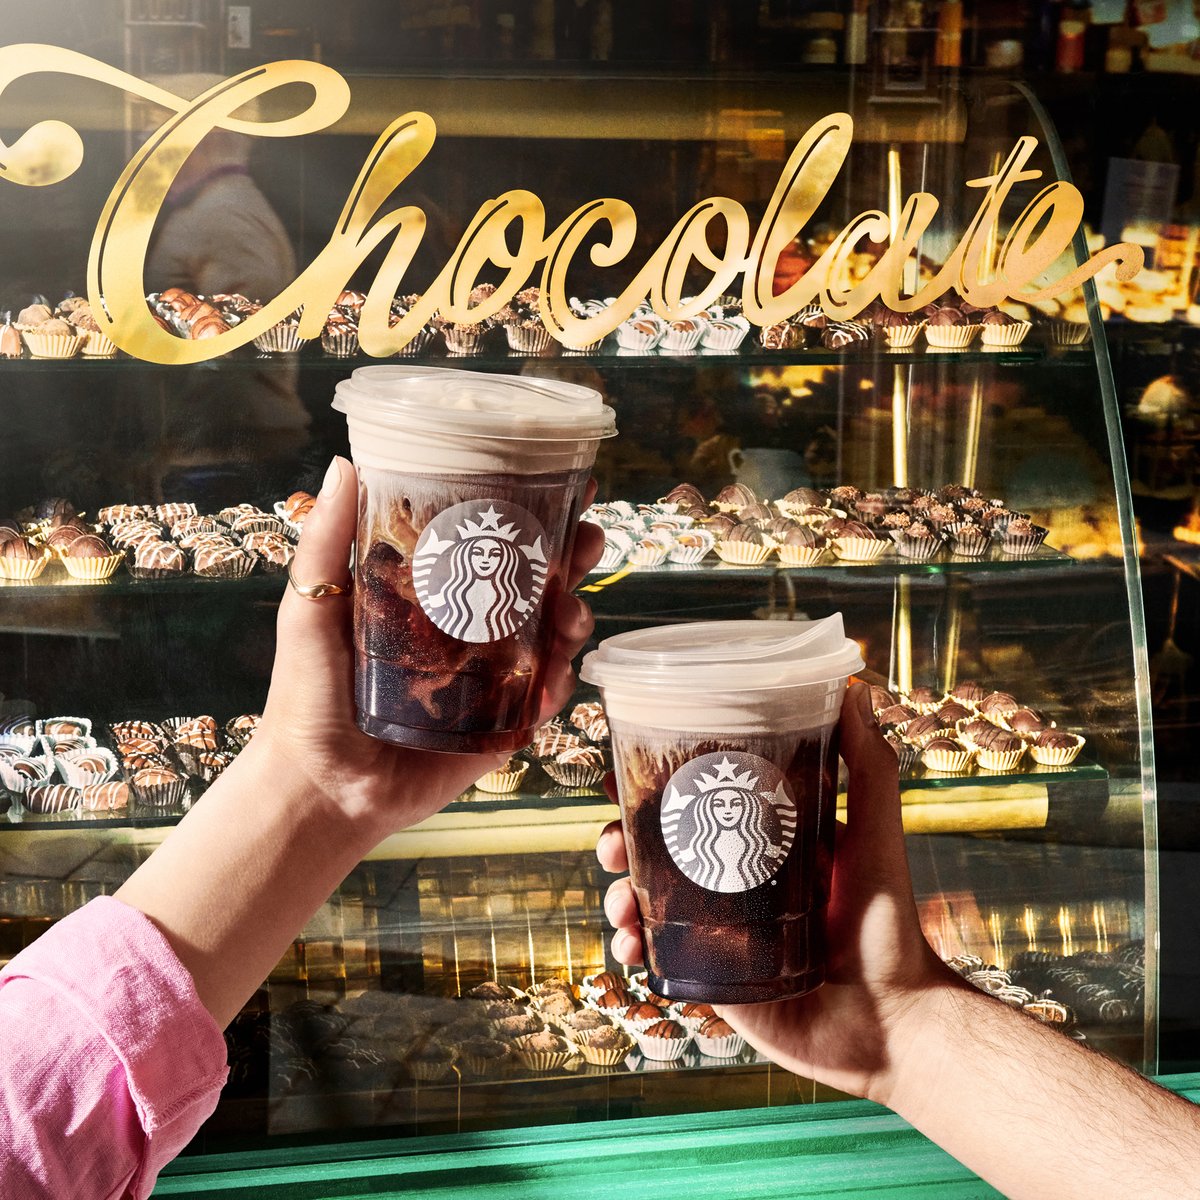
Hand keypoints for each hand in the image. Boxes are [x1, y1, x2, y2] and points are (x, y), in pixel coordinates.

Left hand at [256, 456, 601, 833]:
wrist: (319, 784)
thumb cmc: (307, 693)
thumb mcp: (311, 608)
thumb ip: (327, 542)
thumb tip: (345, 464)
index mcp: (431, 594)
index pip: (488, 542)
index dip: (528, 513)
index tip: (560, 483)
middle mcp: (468, 628)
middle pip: (537, 582)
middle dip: (572, 558)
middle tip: (588, 539)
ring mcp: (490, 677)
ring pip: (552, 636)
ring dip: (574, 617)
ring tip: (569, 615)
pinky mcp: (500, 725)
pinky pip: (544, 698)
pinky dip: (558, 684)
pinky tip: (552, 678)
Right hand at [596, 682, 959, 1106]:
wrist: (891, 1019)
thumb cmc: (887, 922)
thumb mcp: (875, 832)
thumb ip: (867, 766)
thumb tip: (856, 686)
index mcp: (762, 842)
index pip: (696, 804)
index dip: (655, 789)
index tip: (622, 774)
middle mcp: (733, 881)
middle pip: (659, 849)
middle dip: (623, 839)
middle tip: (613, 840)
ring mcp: (718, 931)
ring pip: (647, 900)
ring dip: (618, 892)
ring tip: (620, 898)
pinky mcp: (711, 977)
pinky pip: (657, 957)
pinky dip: (631, 947)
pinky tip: (631, 946)